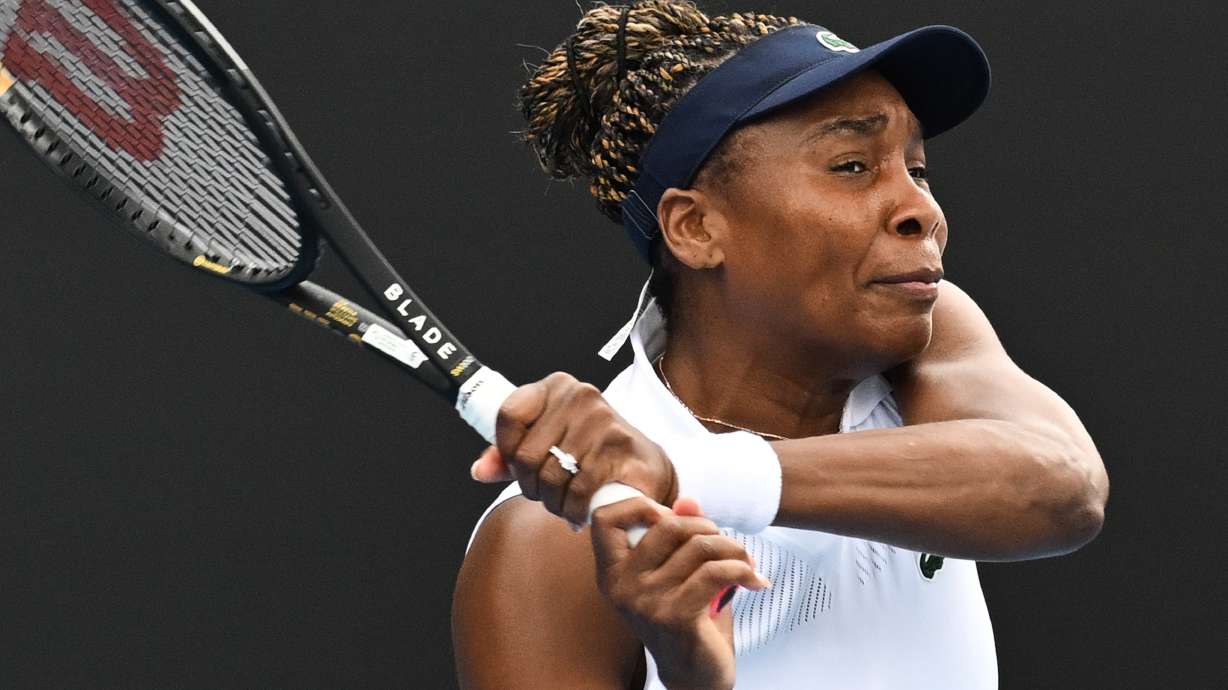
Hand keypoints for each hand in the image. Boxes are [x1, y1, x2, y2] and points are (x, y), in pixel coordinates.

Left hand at [469, 372, 677, 526]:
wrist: (645, 463)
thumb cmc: (591, 452)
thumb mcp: (548, 444)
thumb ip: (509, 456)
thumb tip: (480, 471)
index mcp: (556, 387)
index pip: (508, 415)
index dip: (505, 451)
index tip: (518, 468)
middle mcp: (579, 395)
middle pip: (526, 455)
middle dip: (531, 486)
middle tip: (546, 495)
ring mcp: (602, 419)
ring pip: (551, 476)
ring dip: (553, 502)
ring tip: (563, 504)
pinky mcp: (621, 446)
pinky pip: (578, 489)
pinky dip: (573, 509)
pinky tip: (578, 512)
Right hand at [590, 496, 769, 689]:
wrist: (694, 674)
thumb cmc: (685, 618)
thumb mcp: (676, 572)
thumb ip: (679, 535)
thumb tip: (688, 501)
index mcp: (612, 574)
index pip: (604, 520)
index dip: (637, 506)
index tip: (668, 517)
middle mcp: (623, 587)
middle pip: (668, 526)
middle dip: (706, 526)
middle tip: (723, 542)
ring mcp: (647, 602)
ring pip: (700, 547)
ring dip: (733, 548)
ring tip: (745, 560)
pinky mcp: (676, 616)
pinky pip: (717, 571)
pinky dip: (742, 568)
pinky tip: (754, 579)